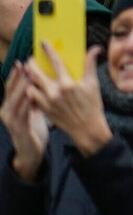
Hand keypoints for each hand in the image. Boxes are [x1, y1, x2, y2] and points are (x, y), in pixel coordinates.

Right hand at [0, 63, 48, 181]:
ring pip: (15, 100)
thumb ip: (35, 97)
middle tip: (25, 65)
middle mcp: (7, 110)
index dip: (15, 74)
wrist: (31, 152)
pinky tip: (32, 96)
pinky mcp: (18, 128)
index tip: (22, 61)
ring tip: (28, 76)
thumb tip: (44, 81)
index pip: (12, 87)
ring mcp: (11, 120)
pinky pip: (22, 113)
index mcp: (11, 105)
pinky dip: (26, 103)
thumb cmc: (33, 129)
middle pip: (11, 90)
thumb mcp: (33, 111)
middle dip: (18, 77)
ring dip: (21, 87)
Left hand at [23, 45, 111, 156]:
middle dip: (31, 64)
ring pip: (30, 85)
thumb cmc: (92, 106)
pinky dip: (31, 90)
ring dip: (28, 77)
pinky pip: (32, 97)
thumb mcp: (93, 84)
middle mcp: (55, 92)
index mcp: (68, 84)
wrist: (86, 129)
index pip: (56, 62)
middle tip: (31, 59)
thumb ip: (90, 65)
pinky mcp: (44, 109)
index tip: (44, 43)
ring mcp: (47, 101)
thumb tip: (95, 49)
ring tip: (29, 72)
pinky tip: (32, 87)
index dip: (49, 51)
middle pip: (36, 73)